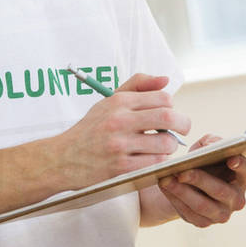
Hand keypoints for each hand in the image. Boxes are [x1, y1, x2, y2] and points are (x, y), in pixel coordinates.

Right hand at [53, 73, 191, 188]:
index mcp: (119, 102)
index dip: (172, 106)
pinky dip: (159, 161)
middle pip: (168, 117)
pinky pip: (155, 163)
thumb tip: (165, 79)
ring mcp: (120, 145)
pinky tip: (151, 159)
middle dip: (183, 124)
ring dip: (170, 146)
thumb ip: (138, 86)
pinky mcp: (121, 167)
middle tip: (183, 129)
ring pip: (165, 143)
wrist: (62, 158)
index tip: (169, 114)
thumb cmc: (90, 129)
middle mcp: (119, 121)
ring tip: (162, 146)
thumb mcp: (108, 101)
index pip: (162, 98)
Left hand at [156, 134, 245, 227]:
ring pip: (202, 205)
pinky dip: (175, 200)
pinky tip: (165, 188)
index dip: (241, 165)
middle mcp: (237, 198)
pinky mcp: (204, 222)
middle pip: (221, 191)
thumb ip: (212, 141)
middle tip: (181, 171)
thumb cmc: (203, 162)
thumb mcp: (206, 146)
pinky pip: (190, 213)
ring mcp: (222, 213)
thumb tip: (210, 147)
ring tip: (166, 180)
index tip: (231, 159)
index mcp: (243, 176)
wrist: (188, 183)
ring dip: (182, 192)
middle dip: (199, 180)